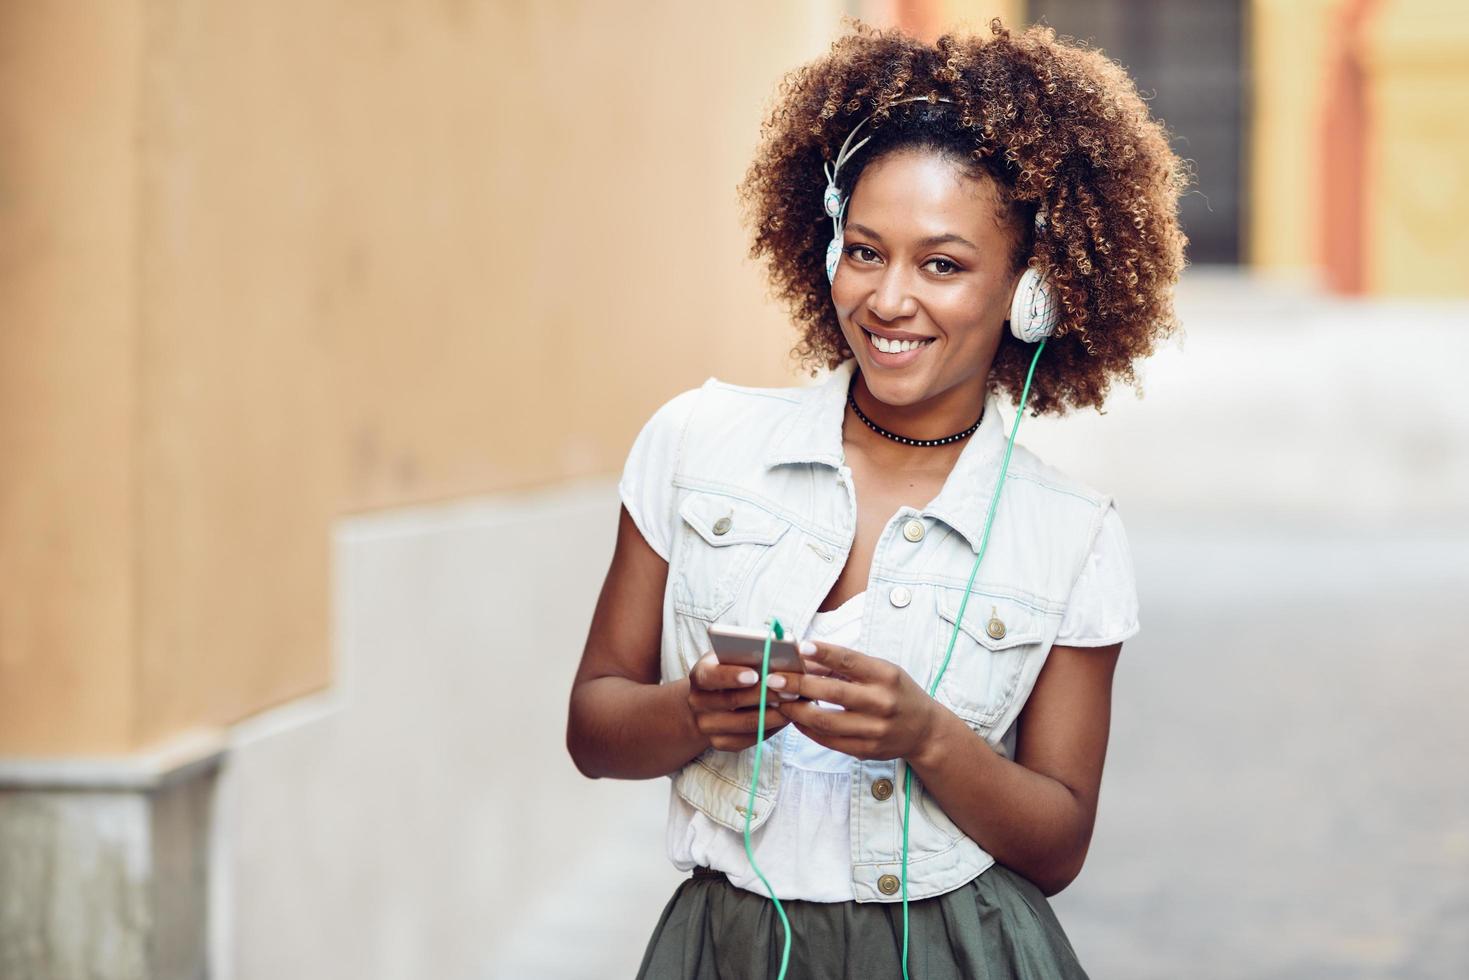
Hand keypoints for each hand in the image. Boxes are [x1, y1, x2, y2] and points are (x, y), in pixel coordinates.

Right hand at [687, 652, 804, 751]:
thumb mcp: (733, 657)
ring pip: (745, 723)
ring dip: (774, 714)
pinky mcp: (720, 743)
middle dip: (764, 695)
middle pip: (732, 701)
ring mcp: (707, 725)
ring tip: (795, 704)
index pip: (710, 676)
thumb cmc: (731, 670)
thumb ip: (748, 655)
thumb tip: (777, 653)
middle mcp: (698, 702)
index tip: (754, 675)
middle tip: (791, 689)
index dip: (731, 676)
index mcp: (700, 676)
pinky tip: (787, 717)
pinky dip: (771, 728)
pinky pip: (750, 739)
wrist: (712, 701)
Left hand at [777, 640, 937, 760]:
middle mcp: (882, 702)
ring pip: (826, 722)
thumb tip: (804, 658)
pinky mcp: (867, 750)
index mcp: (886, 676)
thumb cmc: (896, 692)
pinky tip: (796, 719)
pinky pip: (829, 741)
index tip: (800, 647)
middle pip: (833, 693)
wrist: (924, 730)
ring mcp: (875, 730)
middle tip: (774, 678)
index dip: (824, 654)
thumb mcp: (881, 671)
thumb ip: (845, 666)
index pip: (851, 661)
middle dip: (798, 685)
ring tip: (779, 700)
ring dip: (797, 711)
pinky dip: (808, 730)